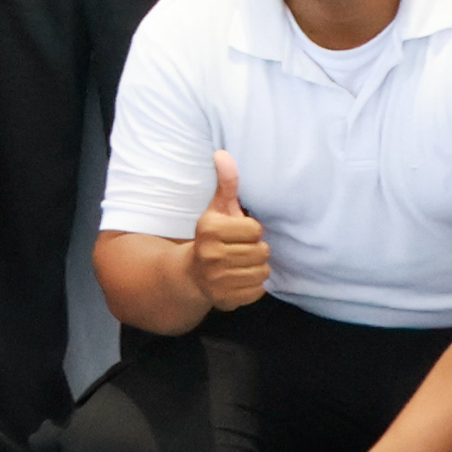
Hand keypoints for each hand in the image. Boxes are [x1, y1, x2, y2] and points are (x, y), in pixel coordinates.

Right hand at [191, 152, 270, 312]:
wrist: (190, 275)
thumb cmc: (211, 237)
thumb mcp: (216, 209)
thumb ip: (226, 184)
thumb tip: (223, 154)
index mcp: (209, 229)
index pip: (255, 229)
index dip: (251, 231)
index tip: (238, 233)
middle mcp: (210, 254)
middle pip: (261, 251)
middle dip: (255, 250)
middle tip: (241, 250)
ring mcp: (216, 279)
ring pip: (262, 272)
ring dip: (257, 268)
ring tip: (242, 264)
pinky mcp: (224, 298)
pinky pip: (257, 290)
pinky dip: (253, 286)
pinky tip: (240, 279)